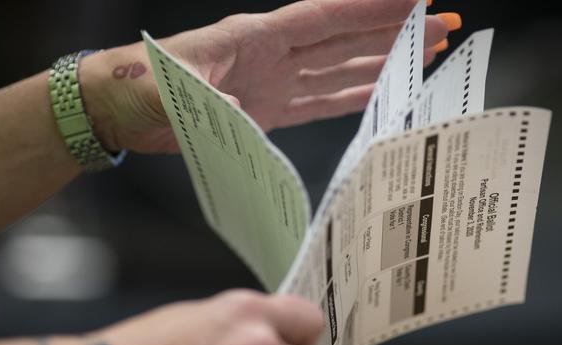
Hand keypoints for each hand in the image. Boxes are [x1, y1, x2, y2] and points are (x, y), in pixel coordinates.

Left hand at [80, 0, 457, 153]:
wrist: (121, 108)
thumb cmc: (138, 85)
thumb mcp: (169, 88)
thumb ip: (210, 100)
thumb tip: (246, 116)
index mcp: (255, 37)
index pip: (325, 18)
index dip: (370, 8)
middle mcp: (273, 55)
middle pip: (345, 39)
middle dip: (393, 31)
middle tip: (440, 24)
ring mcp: (275, 83)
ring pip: (341, 68)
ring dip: (382, 62)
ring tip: (424, 54)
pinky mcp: (270, 110)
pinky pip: (321, 102)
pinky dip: (353, 97)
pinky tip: (380, 93)